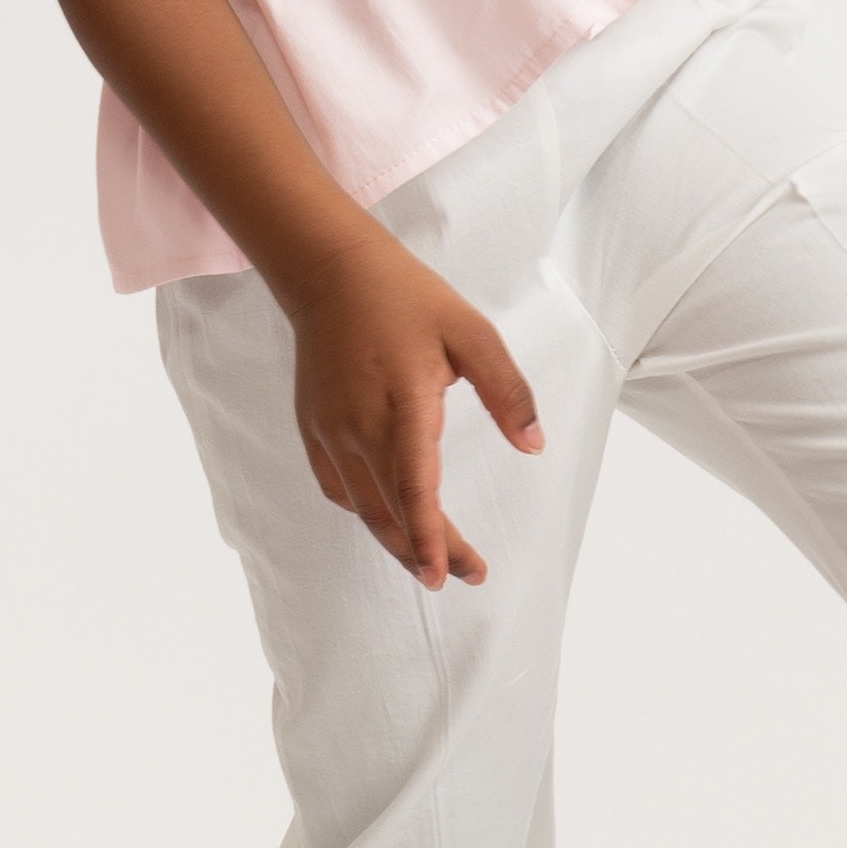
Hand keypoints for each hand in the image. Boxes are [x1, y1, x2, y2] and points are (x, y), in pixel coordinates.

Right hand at [280, 229, 543, 590]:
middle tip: (464, 575)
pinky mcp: (313, 428)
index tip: (448, 574)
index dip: (431, 538)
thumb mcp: (471, 332)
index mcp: (404, 403)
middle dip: (428, 552)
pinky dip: (365, 512)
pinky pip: (338, 488)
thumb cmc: (405, 297)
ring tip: (430, 561)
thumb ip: (507, 391)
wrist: (330, 272)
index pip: (415, 487)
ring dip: (396, 540)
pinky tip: (387, 518)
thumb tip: (532, 446)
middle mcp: (359, 425)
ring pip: (363, 506)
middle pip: (392, 510)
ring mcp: (331, 430)